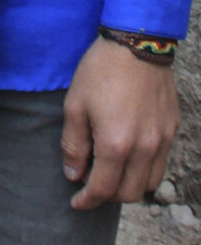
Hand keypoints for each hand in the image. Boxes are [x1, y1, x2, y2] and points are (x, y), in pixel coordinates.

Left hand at [61, 36, 179, 209]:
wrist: (137, 42)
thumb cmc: (100, 71)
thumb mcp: (75, 105)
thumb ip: (73, 145)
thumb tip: (74, 175)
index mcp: (116, 144)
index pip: (103, 189)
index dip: (87, 201)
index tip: (76, 202)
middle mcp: (144, 148)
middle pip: (128, 194)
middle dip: (107, 196)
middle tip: (91, 184)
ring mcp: (162, 139)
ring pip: (149, 183)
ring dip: (129, 186)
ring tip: (111, 172)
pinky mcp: (172, 128)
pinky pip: (161, 162)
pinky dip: (144, 169)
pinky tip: (129, 155)